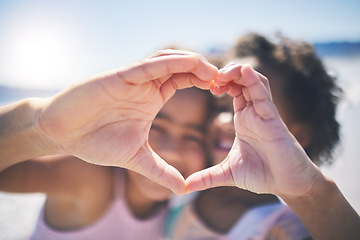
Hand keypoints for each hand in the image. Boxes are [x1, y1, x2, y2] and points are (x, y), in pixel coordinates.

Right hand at [35, 50, 217, 194]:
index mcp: (152, 98)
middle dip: (204, 70)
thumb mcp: (136, 158)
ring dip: (192, 63)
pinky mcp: (120, 77)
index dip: (204, 82)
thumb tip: (183, 190)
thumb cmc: (95, 141)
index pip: (183, 81)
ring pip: (167, 61)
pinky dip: (170, 62)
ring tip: (213, 71)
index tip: (224, 91)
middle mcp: (145, 85)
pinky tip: (189, 62)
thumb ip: (160, 171)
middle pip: (181, 68)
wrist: (63, 134)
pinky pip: (149, 65)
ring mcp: (133, 79)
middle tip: (227, 79)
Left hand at [186, 63, 321, 197]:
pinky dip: (254, 82)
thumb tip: (185, 187)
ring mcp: (263, 115)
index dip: (218, 83)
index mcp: (243, 119)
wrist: (288, 186)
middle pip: (241, 81)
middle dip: (226, 73)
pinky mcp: (273, 121)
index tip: (202, 83)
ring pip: (253, 82)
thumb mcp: (228, 174)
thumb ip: (207, 177)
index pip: (231, 91)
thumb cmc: (263, 175)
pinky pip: (263, 96)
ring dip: (238, 72)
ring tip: (221, 73)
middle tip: (208, 75)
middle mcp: (253, 113)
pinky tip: (245, 71)